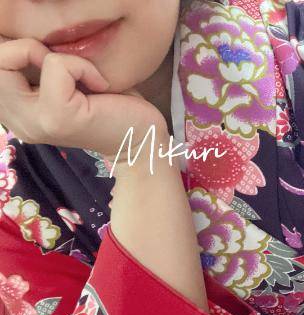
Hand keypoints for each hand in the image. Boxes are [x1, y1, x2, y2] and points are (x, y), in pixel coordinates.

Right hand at [0, 38, 167, 162]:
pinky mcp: (58, 117)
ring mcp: (34, 122)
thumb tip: (23, 36)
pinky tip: (99, 85)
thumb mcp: (66, 82)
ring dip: (51, 56)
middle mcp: (17, 121)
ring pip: (9, 60)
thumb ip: (39, 66)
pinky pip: (54, 65)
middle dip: (24, 48)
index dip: (15, 52)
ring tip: (79, 76)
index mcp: (16, 112)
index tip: (53, 65)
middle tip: (63, 66)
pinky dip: (80, 65)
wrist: (140, 138)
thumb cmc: (110, 106)